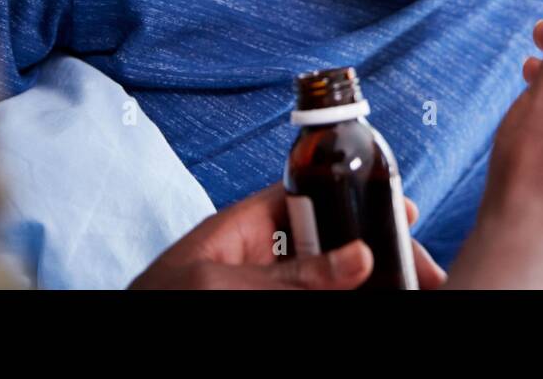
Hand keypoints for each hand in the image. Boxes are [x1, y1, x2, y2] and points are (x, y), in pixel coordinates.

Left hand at [130, 182, 446, 288]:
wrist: (120, 346)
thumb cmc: (156, 302)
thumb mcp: (222, 282)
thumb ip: (290, 274)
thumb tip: (360, 258)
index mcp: (247, 226)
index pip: (314, 196)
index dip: (359, 197)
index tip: (402, 212)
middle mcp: (264, 257)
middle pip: (337, 245)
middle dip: (380, 253)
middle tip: (422, 271)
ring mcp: (268, 287)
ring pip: (333, 281)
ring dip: (371, 281)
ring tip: (415, 286)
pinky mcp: (273, 306)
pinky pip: (318, 298)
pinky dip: (350, 296)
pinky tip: (377, 295)